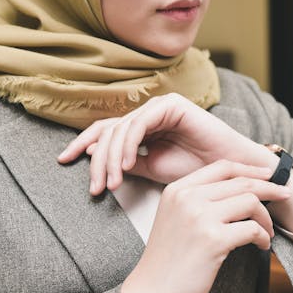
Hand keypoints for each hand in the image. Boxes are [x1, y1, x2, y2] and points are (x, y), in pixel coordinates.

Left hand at [57, 93, 272, 193]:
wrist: (229, 175)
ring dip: (112, 158)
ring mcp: (160, 106)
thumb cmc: (196, 173)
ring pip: (121, 128)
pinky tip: (128, 165)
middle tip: (95, 187)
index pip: (105, 131)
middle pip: (109, 130)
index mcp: (143, 128)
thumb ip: (125, 161)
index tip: (63, 160)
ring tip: (112, 183)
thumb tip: (94, 153)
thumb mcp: (152, 170)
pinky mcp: (172, 105)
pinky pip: (140, 123)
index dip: (82, 143)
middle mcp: (149, 113)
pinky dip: (129, 144)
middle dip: (97, 161)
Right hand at [118, 160, 288, 292]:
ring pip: (250, 201)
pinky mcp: (213, 241)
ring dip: (266, 217)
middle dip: (269, 187)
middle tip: (285, 196)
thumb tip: (242, 192)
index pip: (222, 167)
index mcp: (178, 190)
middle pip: (241, 181)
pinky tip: (261, 245)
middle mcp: (187, 198)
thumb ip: (198, 202)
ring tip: (267, 232)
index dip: (250, 169)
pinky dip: (263, 236)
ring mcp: (200, 218)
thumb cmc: (165, 264)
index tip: (268, 175)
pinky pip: (252, 229)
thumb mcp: (175, 220)